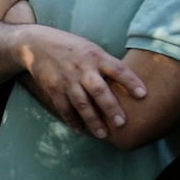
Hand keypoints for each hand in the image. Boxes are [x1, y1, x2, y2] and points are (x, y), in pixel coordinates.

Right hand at [21, 27, 148, 139]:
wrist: (36, 44)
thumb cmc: (70, 47)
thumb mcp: (90, 49)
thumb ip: (105, 64)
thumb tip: (126, 82)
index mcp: (96, 56)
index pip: (117, 69)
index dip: (131, 82)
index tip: (143, 95)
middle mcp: (82, 69)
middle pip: (99, 90)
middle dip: (110, 108)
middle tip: (121, 123)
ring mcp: (66, 80)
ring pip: (81, 103)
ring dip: (92, 120)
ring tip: (103, 135)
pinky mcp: (53, 88)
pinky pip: (64, 107)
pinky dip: (72, 119)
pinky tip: (80, 129)